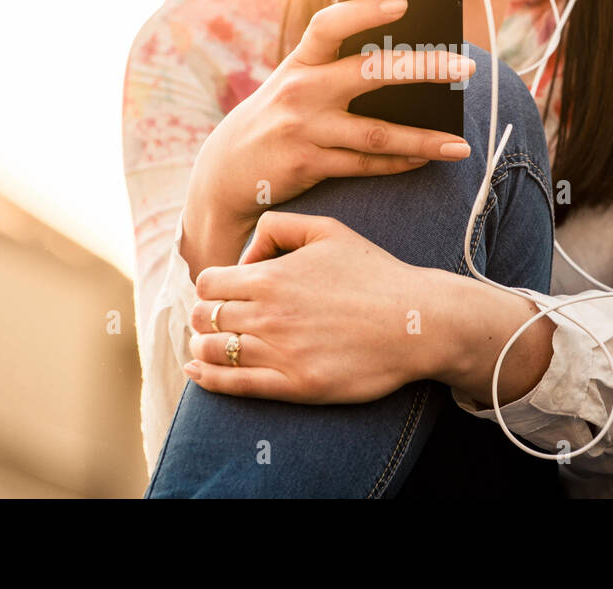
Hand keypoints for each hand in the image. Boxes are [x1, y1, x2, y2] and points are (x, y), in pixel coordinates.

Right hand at [180, 0, 475, 273]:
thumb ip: (334, 69)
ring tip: (460, 145)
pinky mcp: (308, 164)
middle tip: (465, 66)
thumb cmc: (277, 117)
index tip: (403, 3)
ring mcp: (305, 129)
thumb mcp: (294, 83)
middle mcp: (302, 91)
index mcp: (300, 62)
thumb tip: (405, 64)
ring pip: (377, 133)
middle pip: (370, 73)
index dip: (364, 10)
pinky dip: (399, 163)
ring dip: (424, 139)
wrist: (226, 170)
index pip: (329, 25)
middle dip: (423, 68)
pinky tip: (426, 160)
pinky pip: (365, 165)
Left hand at [184, 211, 441, 403]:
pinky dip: (207, 379)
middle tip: (219, 320)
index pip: (207, 283)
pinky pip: (233, 385)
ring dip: (205, 347)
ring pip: (211, 351)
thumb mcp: (328, 229)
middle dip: (205, 317)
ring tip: (213, 345)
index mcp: (270, 276)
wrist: (415, 321)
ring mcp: (279, 352)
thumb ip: (278, 227)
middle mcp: (267, 314)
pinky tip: (198, 372)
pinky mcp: (294, 386)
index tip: (224, 294)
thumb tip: (246, 255)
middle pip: (202, 317)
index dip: (211, 288)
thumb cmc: (374, 273)